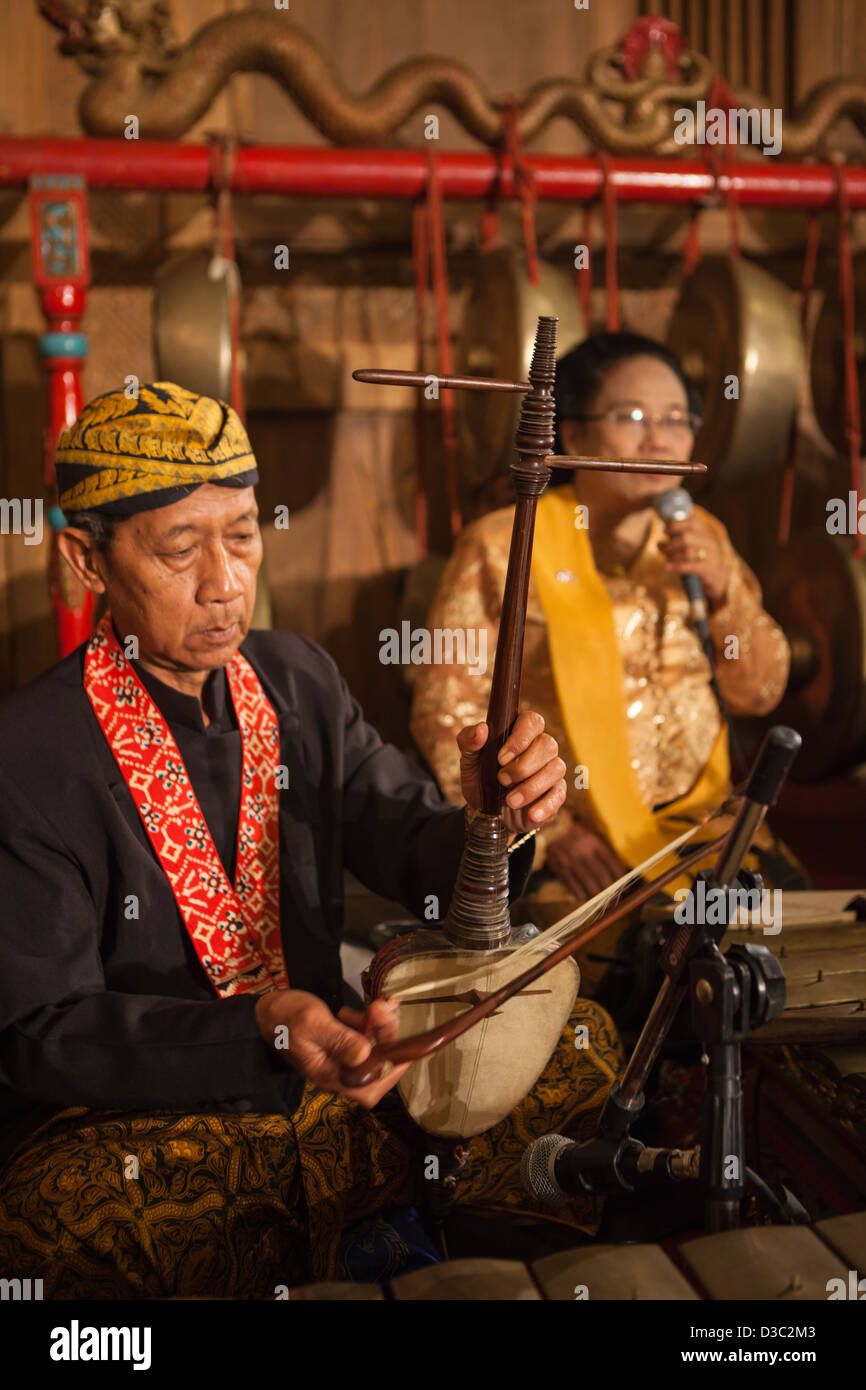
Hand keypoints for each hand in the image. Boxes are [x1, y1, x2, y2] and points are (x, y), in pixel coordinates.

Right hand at [254, 988, 408, 1108]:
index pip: (369, 1087)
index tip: (404, 1044)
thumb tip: (365, 1055)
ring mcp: (338, 1061)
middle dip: (388, 1041)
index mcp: (328, 1074)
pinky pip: (362, 1042)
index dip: (392, 1070)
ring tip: (376, 1006)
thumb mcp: (312, 1022)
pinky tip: (363, 1011)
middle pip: (376, 1071)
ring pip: (372, 1054)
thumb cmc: (284, 1016)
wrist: (264, 1012)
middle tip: (384, 1011)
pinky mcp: (339, 1048)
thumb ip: (339, 1039)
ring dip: (380, 1029)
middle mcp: (336, 1074)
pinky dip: (369, 1026)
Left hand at [457, 711, 566, 833]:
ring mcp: (551, 770)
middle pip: (548, 745)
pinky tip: (531, 814)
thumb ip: (469, 740)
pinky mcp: (555, 793)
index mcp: (521, 733)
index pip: (532, 721)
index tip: (501, 758)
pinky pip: (559, 795)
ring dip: (531, 787)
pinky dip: (545, 806)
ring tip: (510, 801)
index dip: (520, 737)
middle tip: (502, 780)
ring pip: (555, 769)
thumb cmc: (480, 778)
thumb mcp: (469, 759)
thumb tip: (481, 729)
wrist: (486, 812)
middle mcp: (541, 748)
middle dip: (523, 766)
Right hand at [545, 820, 625, 902]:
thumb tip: (614, 868)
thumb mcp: (590, 833)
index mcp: (594, 842)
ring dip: (596, 894)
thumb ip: (602, 849)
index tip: (623, 885)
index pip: (611, 862)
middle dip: (609, 889)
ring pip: (587, 880)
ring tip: (602, 904)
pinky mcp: (559, 866)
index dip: (618, 875)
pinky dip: (578, 891)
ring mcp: (571, 859)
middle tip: (614, 900)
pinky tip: (584, 898)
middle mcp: (584, 851)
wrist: (547, 826)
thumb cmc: (574, 830)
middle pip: (600, 874)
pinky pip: (571, 881)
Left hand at [658, 517, 730, 609]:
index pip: (692, 522)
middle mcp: (710, 542)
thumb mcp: (695, 547)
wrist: (719, 578)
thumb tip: (660, 540)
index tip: (665, 530)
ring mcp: (711, 555)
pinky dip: (676, 566)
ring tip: (663, 556)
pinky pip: (690, 566)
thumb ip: (681, 541)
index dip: (675, 525)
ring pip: (687, 551)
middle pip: (686, 537)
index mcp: (706, 534)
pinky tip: (667, 567)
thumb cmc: (702, 561)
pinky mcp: (708, 569)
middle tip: (661, 547)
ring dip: (671, 554)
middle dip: (670, 542)